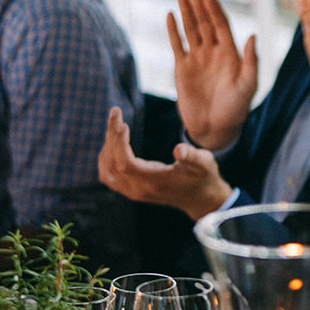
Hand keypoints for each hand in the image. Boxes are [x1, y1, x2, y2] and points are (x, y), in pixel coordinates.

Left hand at [98, 106, 232, 220]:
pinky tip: (113, 141)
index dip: (119, 143)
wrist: (200, 198)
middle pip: (112, 163)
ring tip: (115, 123)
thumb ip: (193, 156)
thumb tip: (178, 149)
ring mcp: (133, 192)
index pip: (125, 164)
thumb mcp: (204, 164)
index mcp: (155, 182)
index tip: (123, 123)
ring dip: (107, 144)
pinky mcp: (130, 190)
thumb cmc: (203, 177)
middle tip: (116, 111)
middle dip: (111, 135)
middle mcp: (139, 190)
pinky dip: (105, 157)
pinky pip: (108, 175)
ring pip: (107, 169)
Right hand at [168, 0, 257, 150]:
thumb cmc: (236, 108)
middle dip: (199, 5)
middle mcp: (213, 52)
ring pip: (190, 30)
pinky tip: (170, 16)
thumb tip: (252, 35)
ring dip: (186, 13)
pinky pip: (177, 45)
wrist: (215, 128)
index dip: (215, 11)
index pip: (221, 26)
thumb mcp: (248, 84)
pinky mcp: (182, 68)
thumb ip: (251, 61)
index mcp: (230, 54)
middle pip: (205, 23)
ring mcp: (197, 59)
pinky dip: (173, 30)